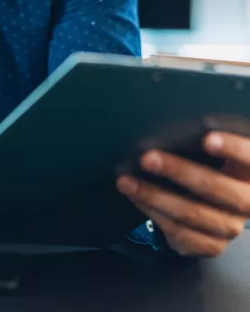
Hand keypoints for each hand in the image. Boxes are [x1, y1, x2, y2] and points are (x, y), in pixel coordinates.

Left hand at [117, 127, 249, 256]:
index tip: (207, 138)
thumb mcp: (211, 154)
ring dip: (154, 195)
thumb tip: (167, 118)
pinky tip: (135, 197)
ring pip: (191, 213)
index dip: (233, 149)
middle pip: (217, 188)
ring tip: (126, 181)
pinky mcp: (211, 245)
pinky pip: (179, 231)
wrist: (214, 210)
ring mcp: (229, 227)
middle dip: (179, 172)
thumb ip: (202, 141)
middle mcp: (247, 202)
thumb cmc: (209, 167)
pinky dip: (152, 212)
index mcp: (249, 173)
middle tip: (147, 158)